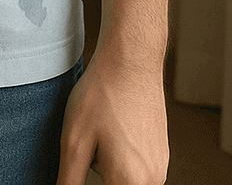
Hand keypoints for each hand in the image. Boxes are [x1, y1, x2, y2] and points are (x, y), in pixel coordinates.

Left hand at [56, 47, 169, 184]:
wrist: (132, 59)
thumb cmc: (102, 94)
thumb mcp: (74, 141)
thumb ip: (70, 181)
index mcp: (129, 182)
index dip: (84, 180)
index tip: (85, 157)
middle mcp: (152, 181)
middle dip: (97, 174)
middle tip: (91, 142)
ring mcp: (160, 167)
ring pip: (124, 179)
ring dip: (108, 166)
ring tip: (100, 130)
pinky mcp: (161, 153)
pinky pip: (135, 167)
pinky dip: (119, 155)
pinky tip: (111, 126)